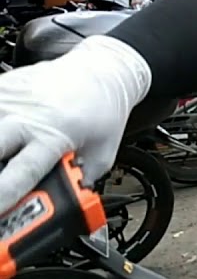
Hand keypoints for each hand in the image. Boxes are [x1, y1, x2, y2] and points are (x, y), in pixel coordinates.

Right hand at [0, 36, 150, 212]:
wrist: (103, 69)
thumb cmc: (103, 110)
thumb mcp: (104, 153)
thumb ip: (83, 181)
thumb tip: (68, 202)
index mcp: (53, 136)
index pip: (21, 173)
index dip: (4, 195)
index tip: (0, 209)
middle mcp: (26, 117)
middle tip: (2, 179)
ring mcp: (10, 99)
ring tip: (6, 155)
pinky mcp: (2, 86)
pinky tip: (6, 134)